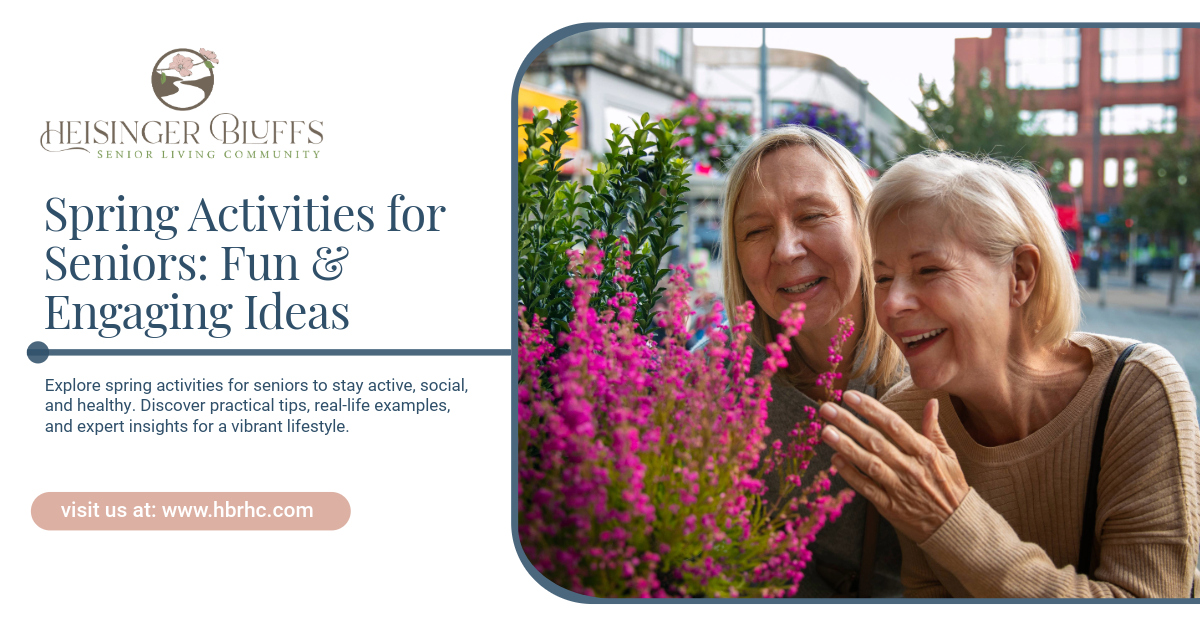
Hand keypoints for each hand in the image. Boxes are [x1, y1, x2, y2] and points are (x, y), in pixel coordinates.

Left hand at [819, 392, 968, 542]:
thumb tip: (931, 401)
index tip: (850, 396)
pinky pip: (866, 488)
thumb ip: (933, 428)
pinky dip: (850, 474)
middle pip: (876, 441)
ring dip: (845, 447)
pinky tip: (835, 461)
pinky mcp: (889, 507)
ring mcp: (898, 488)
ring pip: (868, 463)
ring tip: (826, 432)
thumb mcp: (948, 456)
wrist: (956, 526)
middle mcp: (910, 467)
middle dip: (849, 423)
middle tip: (827, 408)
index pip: (893, 425)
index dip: (871, 409)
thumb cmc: (950, 487)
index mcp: (924, 452)